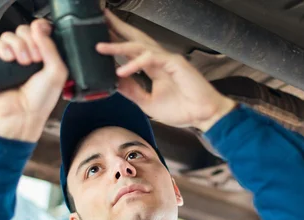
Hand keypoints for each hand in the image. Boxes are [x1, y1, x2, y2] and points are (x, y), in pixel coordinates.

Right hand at [0, 19, 68, 141]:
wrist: (23, 116)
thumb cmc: (40, 101)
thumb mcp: (57, 73)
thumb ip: (51, 48)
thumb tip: (39, 28)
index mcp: (42, 56)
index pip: (39, 31)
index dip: (40, 30)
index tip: (43, 36)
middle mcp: (25, 55)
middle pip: (23, 31)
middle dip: (30, 42)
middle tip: (35, 59)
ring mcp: (9, 58)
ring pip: (9, 36)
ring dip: (18, 46)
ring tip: (22, 63)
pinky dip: (2, 48)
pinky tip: (9, 59)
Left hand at [96, 9, 235, 131]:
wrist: (204, 115)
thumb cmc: (183, 109)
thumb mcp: (148, 103)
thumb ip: (132, 91)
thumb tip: (114, 82)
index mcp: (153, 67)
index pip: (131, 50)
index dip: (117, 41)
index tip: (99, 38)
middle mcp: (159, 59)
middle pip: (134, 39)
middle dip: (117, 28)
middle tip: (100, 18)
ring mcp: (166, 59)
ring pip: (139, 47)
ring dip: (118, 46)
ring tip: (100, 47)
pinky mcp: (174, 63)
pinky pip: (150, 59)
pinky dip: (135, 64)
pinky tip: (122, 71)